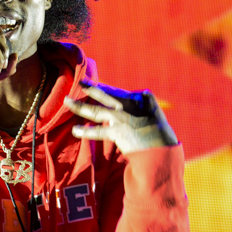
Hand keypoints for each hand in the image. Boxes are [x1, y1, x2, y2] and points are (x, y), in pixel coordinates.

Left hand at [62, 81, 177, 152]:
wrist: (164, 150)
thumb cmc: (161, 135)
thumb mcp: (154, 115)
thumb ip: (140, 107)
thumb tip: (132, 100)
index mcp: (141, 98)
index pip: (118, 92)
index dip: (103, 89)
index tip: (92, 85)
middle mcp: (130, 105)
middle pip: (105, 94)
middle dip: (89, 88)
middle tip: (79, 82)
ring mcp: (122, 118)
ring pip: (96, 110)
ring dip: (79, 106)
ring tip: (67, 101)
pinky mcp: (117, 132)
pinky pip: (97, 131)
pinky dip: (85, 131)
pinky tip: (75, 130)